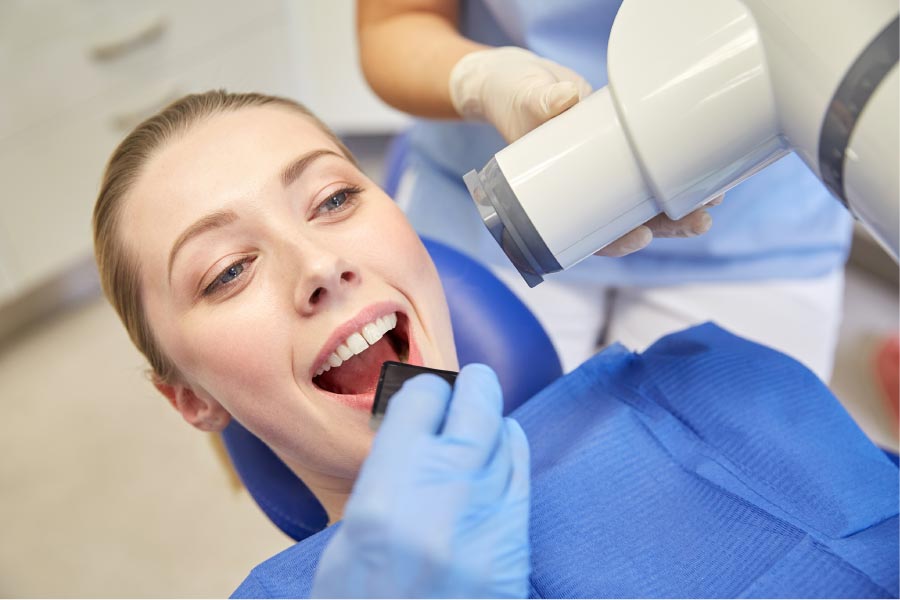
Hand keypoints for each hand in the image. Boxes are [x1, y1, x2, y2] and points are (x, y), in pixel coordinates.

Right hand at [311, 364, 530, 598]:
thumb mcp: (347, 543)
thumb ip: (385, 482)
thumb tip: (411, 441)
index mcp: (385, 496)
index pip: (421, 400)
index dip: (421, 391)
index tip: (421, 395)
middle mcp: (443, 497)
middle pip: (475, 404)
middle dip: (469, 387)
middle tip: (466, 383)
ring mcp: (488, 520)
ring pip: (504, 434)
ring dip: (490, 421)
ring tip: (480, 419)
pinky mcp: (515, 545)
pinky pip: (521, 474)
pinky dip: (511, 453)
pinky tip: (502, 450)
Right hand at [450, 46, 719, 255]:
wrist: (520, 82)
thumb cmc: (513, 97)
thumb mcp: (523, 99)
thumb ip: (541, 101)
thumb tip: (564, 100)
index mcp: (555, 198)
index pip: (587, 234)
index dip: (615, 242)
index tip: (640, 236)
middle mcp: (584, 190)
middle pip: (627, 222)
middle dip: (666, 225)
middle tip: (699, 221)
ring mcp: (605, 171)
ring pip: (646, 200)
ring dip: (680, 205)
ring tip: (712, 198)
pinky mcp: (622, 147)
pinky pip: (652, 168)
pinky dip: (677, 172)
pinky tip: (706, 169)